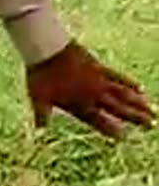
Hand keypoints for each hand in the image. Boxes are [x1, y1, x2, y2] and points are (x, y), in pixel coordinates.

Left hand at [27, 42, 153, 138]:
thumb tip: (38, 132)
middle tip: (152, 126)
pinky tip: (140, 88)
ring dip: (139, 103)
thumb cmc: (41, 75)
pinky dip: (130, 84)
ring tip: (154, 111)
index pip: (98, 121)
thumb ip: (41, 115)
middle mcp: (93, 95)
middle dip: (136, 118)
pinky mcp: (101, 68)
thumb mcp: (38, 98)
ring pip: (124, 95)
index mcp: (79, 105)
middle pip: (119, 109)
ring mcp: (99, 80)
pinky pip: (120, 78)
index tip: (124, 137)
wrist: (48, 48)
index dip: (111, 130)